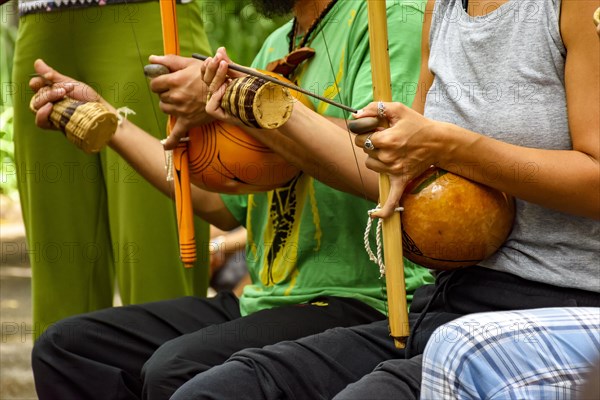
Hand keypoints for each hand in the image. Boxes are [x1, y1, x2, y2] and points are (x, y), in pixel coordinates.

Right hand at [29, 59, 109, 129]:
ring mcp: (51, 114)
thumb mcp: (71, 84)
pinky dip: (42, 114)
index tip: (48, 77)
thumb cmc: (87, 97)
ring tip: (63, 95)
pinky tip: (49, 107)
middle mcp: (48, 103)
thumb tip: (37, 61)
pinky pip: (40, 122)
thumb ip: (53, 76)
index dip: (37, 81)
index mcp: (51, 91)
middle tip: (66, 89)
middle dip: (49, 90)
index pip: (35, 85)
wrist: (100, 111)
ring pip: (35, 106)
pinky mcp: (54, 125)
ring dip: (47, 98)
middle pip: (36, 95)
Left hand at [148, 54, 213, 148]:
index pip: (155, 84)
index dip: (159, 82)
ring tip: (181, 101)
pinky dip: (171, 141)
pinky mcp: (188, 122)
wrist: (226, 91)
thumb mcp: (190, 63)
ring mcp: (180, 111)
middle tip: (180, 90)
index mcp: (174, 81)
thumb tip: (151, 58)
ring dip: (170, 106)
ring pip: (165, 109)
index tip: (166, 81)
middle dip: (167, 93)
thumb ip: (169, 60)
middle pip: (161, 97)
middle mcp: (175, 96)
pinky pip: (177, 134)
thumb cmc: (209, 75)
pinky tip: (165, 146)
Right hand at [201, 47, 251, 126]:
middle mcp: (220, 95)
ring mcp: (222, 106)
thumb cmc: (258, 89)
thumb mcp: (244, 74)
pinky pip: (210, 108)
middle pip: (207, 81)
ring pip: (210, 90)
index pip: (207, 76)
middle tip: (218, 57)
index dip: (207, 67)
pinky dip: (215, 97)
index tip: (214, 56)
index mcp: (223, 85)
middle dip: (212, 67)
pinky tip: (225, 88)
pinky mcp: (223, 116)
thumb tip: (220, 49)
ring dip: (216, 77)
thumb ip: (230, 64)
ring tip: (225, 67)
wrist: (270, 104)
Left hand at [352, 102, 442, 217]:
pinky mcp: (400, 181)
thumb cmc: (417, 124)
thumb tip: (356, 115)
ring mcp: (394, 171)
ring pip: (370, 165)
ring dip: (375, 158)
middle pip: (364, 151)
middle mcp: (388, 157)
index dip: (366, 132)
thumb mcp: (398, 109)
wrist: (438, 142)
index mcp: (387, 140)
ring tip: (389, 151)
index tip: (376, 128)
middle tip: (385, 138)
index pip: (361, 138)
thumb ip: (375, 108)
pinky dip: (384, 210)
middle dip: (370, 143)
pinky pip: (391, 200)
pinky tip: (375, 215)